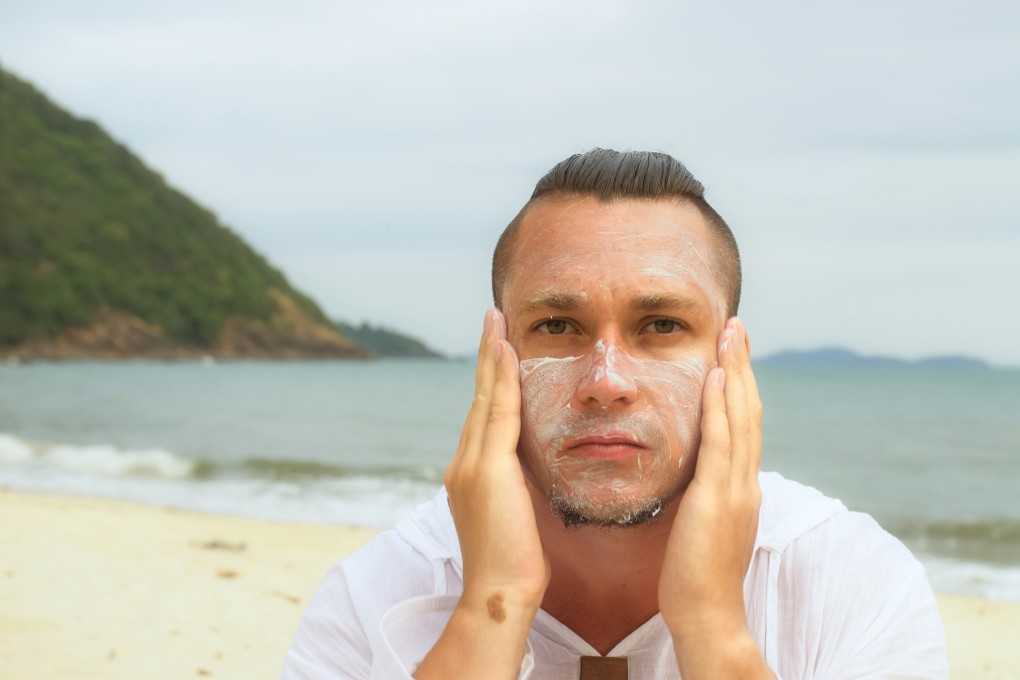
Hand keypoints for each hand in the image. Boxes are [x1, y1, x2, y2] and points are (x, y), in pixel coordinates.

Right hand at [415, 309, 548, 678]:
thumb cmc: (513, 565)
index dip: (491, 381)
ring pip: (485, 398)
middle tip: (492, 318)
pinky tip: (507, 351)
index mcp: (469, 474)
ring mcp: (470, 464)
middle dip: (486, 356)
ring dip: (492, 356)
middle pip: (478, 398)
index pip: (483, 416)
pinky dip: (503, 378)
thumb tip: (528, 473)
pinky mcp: (486, 468)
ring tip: (497, 321)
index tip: (498, 350)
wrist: (499, 593)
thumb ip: (515, 487)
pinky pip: (499, 411)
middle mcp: (462, 462)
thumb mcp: (514, 516)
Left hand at [659, 317, 772, 677]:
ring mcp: (736, 488)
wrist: (706, 615)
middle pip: (749, 410)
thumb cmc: (695, 576)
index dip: (740, 386)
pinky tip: (717, 376)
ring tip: (731, 334)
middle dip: (743, 365)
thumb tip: (693, 476)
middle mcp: (745, 481)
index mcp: (741, 487)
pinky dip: (721, 406)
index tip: (732, 352)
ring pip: (741, 417)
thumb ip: (703, 496)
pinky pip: (721, 442)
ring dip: (736, 371)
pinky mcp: (717, 498)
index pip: (744, 426)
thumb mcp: (702, 525)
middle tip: (737, 326)